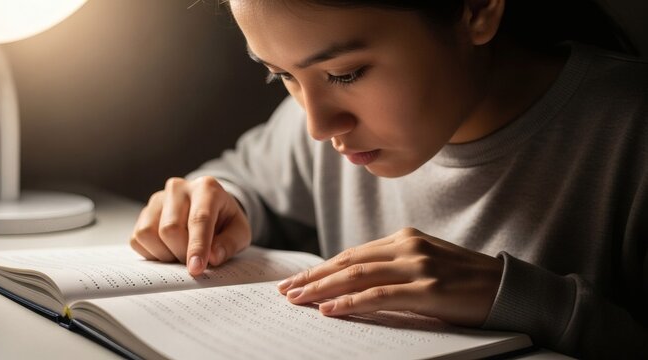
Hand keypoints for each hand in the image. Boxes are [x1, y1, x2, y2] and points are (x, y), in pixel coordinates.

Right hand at [130, 176, 250, 275]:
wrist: (211, 209)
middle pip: (170, 229)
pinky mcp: (144, 212)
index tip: (196, 269)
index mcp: (207, 188)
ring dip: (165, 254)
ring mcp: (158, 199)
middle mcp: (179, 188)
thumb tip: (213, 257)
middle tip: (194, 262)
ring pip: (149, 233)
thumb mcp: (240, 232)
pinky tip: (169, 250)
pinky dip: (152, 253)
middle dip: (182, 253)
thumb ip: (230, 243)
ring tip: (181, 253)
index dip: (197, 247)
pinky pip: (138, 239)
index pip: (199, 219)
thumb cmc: (226, 221)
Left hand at [277, 228, 502, 326]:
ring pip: (358, 275)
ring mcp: (419, 266)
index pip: (353, 254)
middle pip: (348, 262)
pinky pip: (380, 295)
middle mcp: (408, 246)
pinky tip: (330, 310)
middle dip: (313, 277)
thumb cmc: (466, 281)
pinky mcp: (429, 290)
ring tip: (297, 300)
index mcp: (405, 239)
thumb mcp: (427, 265)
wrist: (509, 288)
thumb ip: (394, 267)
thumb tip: (355, 284)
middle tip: (286, 290)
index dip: (322, 268)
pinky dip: (351, 302)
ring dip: (323, 289)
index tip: (298, 280)